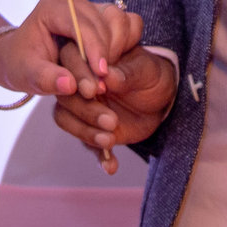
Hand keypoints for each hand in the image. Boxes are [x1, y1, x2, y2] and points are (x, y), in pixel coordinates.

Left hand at [0, 0, 132, 104]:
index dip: (94, 48)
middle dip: (106, 52)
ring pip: (116, 20)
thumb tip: (70, 85)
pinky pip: (121, 25)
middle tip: (103, 83)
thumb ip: (46, 79)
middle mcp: (72, 1)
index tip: (101, 74)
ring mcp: (87, 7)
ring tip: (103, 76)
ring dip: (116, 48)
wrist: (19, 58)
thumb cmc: (20, 64)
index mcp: (51, 7)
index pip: (80, 23)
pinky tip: (111, 67)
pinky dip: (121, 45)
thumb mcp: (27, 76)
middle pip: (101, 21)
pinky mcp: (98, 16)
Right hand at [53, 37, 176, 173]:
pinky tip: (111, 166)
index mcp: (89, 60)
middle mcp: (79, 83)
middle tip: (111, 120)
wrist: (161, 99)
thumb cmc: (151, 75)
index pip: (71, 62)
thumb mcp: (146, 70)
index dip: (79, 76)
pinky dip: (98, 157)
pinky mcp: (91, 130)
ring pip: (66, 119)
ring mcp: (82, 107)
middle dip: (85, 111)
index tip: (96, 90)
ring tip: (110, 140)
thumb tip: (107, 75)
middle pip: (65, 96)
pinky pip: (87, 145)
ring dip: (86, 133)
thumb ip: (127, 73)